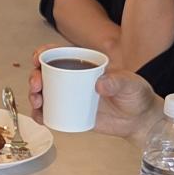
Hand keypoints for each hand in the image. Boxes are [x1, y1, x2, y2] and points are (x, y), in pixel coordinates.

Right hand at [29, 56, 160, 143]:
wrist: (139, 120)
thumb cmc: (136, 96)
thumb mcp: (131, 84)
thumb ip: (118, 82)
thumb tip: (99, 84)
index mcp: (84, 65)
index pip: (59, 55)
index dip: (43, 54)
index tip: (37, 60)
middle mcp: (73, 79)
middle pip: (45, 75)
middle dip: (34, 78)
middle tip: (37, 86)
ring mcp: (70, 97)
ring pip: (44, 94)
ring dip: (34, 96)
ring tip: (37, 102)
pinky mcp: (71, 114)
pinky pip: (51, 113)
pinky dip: (41, 114)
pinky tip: (40, 116)